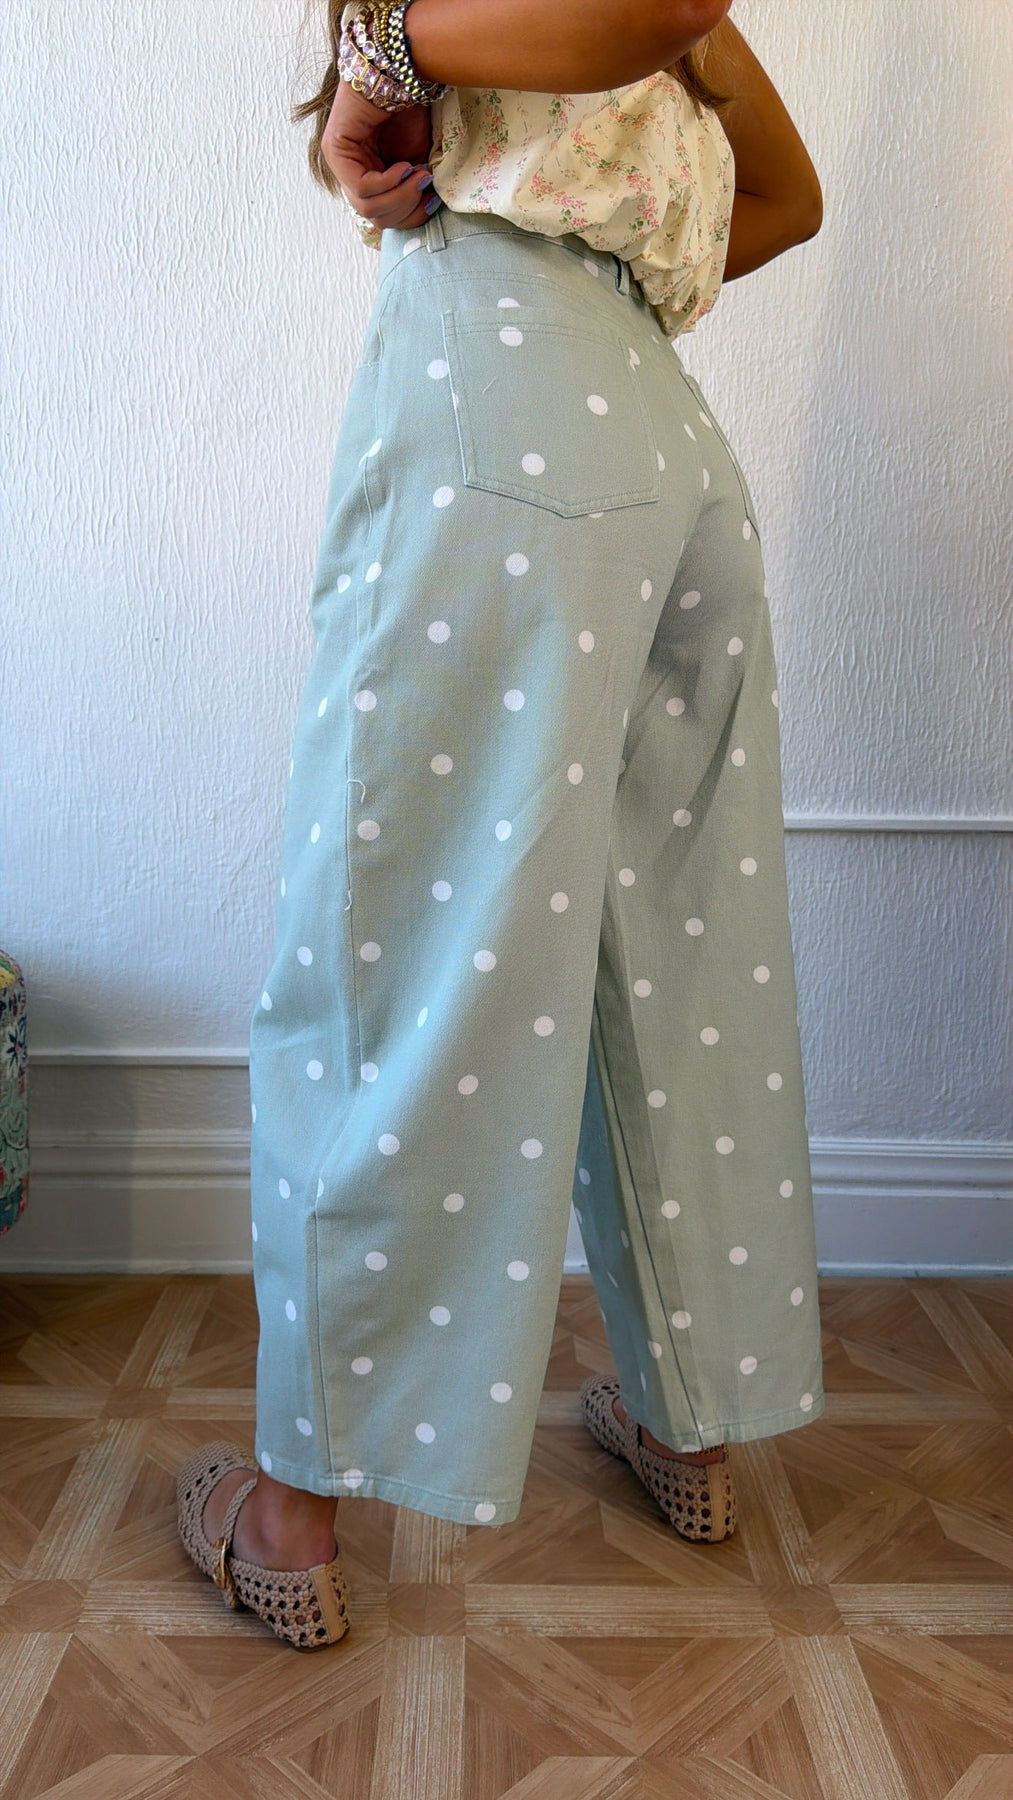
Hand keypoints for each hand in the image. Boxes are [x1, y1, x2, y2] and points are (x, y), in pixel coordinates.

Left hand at [321, 83, 436, 229]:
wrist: (399, 72)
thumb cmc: (408, 110)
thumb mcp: (416, 160)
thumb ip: (413, 189)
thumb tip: (420, 211)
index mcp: (367, 176)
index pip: (382, 217)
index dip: (410, 217)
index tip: (431, 201)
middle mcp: (349, 172)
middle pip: (375, 217)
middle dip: (406, 207)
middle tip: (424, 184)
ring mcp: (339, 162)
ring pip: (367, 207)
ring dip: (400, 196)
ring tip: (417, 174)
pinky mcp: (335, 150)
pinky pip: (362, 187)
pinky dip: (388, 182)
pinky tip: (402, 166)